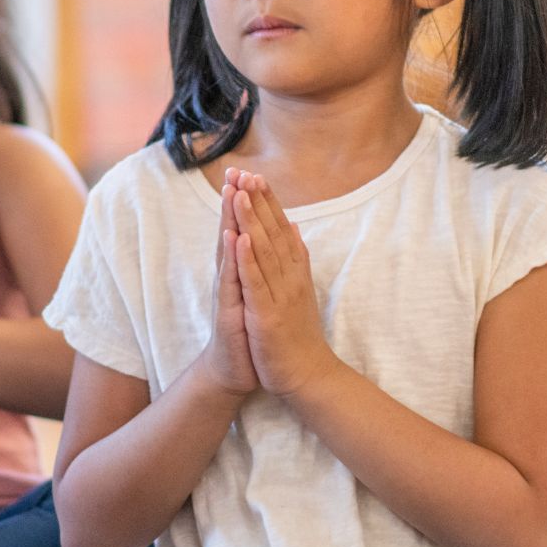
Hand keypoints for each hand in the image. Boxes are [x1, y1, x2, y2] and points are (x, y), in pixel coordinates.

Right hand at [195, 174, 260, 398]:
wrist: (236, 371)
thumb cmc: (249, 332)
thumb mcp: (258, 294)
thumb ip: (261, 266)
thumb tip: (273, 239)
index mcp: (242, 271)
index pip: (243, 230)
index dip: (245, 203)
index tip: (248, 172)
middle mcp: (232, 277)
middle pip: (232, 233)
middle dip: (233, 202)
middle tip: (233, 171)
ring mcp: (229, 293)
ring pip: (229, 251)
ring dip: (230, 220)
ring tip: (230, 193)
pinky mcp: (230, 311)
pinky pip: (232, 281)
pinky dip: (233, 259)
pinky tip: (233, 239)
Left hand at [228, 170, 338, 396]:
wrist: (306, 375)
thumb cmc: (297, 333)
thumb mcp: (297, 290)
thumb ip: (295, 258)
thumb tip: (295, 227)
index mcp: (294, 271)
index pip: (280, 229)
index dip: (268, 202)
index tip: (256, 175)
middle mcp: (289, 277)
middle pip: (272, 232)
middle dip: (258, 201)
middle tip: (246, 172)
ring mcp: (279, 294)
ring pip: (264, 250)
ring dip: (251, 220)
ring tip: (241, 193)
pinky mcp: (267, 314)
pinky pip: (256, 282)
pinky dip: (248, 259)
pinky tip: (240, 238)